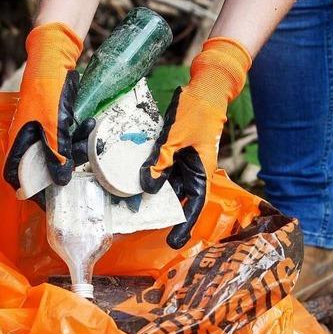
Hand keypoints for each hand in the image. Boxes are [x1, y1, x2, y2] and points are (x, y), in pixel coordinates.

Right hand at [3, 22, 94, 199]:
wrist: (55, 61)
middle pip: (43, 169)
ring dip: (77, 148)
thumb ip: (57, 155)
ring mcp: (41, 134)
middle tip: (81, 161)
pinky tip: (88, 124)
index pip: (17, 179)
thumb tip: (60, 182)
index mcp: (18, 144)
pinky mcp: (55, 127)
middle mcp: (27, 142)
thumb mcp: (54, 127)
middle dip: (64, 167)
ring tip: (88, 132)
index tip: (51, 203)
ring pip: (60, 155)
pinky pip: (67, 140)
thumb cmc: (48, 92)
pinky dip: (79, 136)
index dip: (32, 193)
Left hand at [140, 38, 251, 248]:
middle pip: (177, 198)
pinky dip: (148, 175)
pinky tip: (130, 179)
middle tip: (139, 223)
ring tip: (129, 204)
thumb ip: (160, 161)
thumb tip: (145, 186)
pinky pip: (159, 168)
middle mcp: (192, 171)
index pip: (194, 206)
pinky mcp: (172, 151)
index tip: (173, 243)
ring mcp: (182, 161)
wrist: (203, 89)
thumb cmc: (196, 113)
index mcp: (202, 172)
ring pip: (166, 184)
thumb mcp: (176, 138)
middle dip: (161, 212)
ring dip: (151, 193)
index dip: (184, 226)